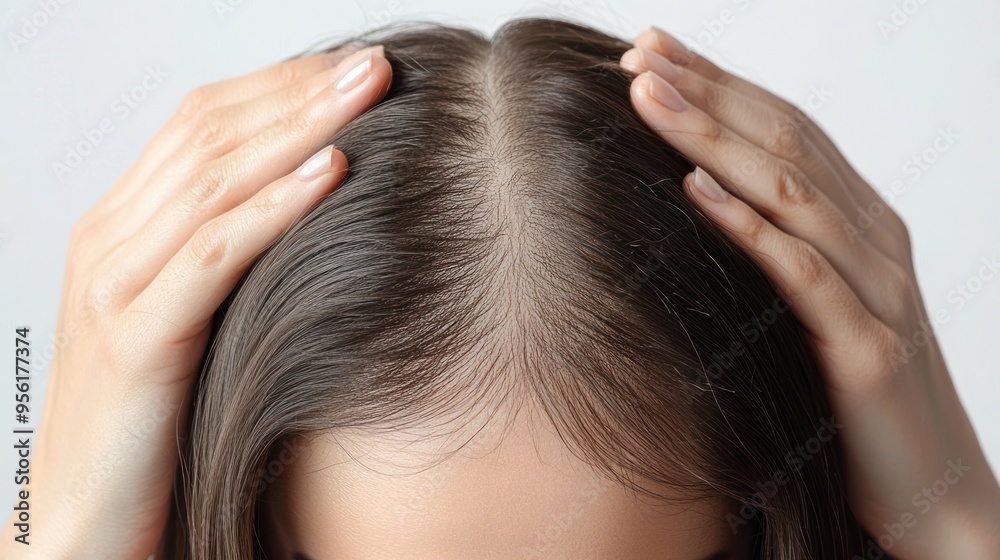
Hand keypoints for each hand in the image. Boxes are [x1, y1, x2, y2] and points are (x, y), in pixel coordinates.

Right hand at [1, 45, 391, 558]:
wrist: (85, 516)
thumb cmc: (155, 419)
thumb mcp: (191, 317)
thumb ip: (226, 258)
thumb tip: (315, 206)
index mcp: (121, 228)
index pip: (201, 123)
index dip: (280, 87)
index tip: (353, 69)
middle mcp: (109, 240)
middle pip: (209, 133)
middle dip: (298, 91)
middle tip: (375, 64)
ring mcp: (113, 285)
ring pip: (210, 179)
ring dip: (299, 128)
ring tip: (367, 93)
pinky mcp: (135, 340)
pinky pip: (211, 254)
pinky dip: (273, 207)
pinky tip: (330, 174)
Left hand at [620, 26, 999, 559]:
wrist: (929, 490)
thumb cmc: (849, 396)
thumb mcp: (811, 306)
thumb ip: (774, 248)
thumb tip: (690, 194)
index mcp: (859, 224)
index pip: (784, 130)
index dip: (719, 84)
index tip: (649, 51)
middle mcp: (873, 241)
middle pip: (786, 142)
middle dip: (709, 91)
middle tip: (639, 53)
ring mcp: (876, 291)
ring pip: (792, 192)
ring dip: (716, 139)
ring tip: (650, 97)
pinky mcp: (867, 350)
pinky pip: (803, 275)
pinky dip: (748, 228)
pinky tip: (695, 192)